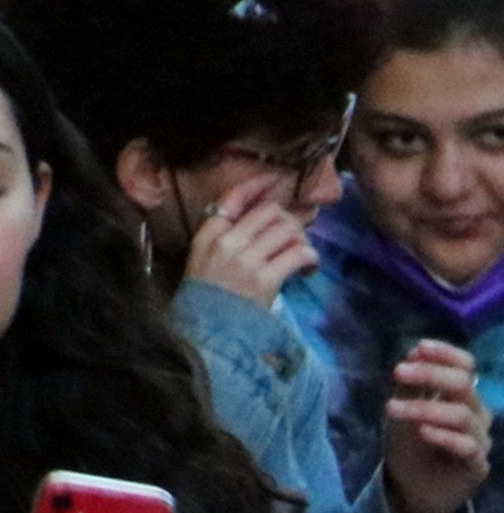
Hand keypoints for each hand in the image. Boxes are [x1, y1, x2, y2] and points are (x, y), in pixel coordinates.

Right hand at [181, 174, 322, 309]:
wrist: (208, 332)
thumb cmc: (206, 296)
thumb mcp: (203, 258)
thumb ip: (223, 236)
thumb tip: (258, 216)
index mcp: (208, 235)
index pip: (234, 198)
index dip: (257, 185)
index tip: (273, 180)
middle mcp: (226, 242)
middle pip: (269, 211)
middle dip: (288, 220)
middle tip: (293, 236)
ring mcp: (246, 260)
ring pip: (287, 229)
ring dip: (301, 238)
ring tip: (301, 253)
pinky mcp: (266, 279)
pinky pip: (298, 254)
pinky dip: (310, 258)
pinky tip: (309, 269)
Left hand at [381, 340, 495, 512]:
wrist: (411, 489)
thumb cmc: (409, 445)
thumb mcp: (402, 409)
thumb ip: (411, 384)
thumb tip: (416, 351)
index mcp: (460, 397)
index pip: (466, 367)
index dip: (447, 355)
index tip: (420, 348)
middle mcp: (475, 414)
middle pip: (464, 385)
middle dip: (431, 374)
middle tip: (398, 372)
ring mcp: (479, 440)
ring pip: (461, 415)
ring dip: (424, 407)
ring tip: (392, 408)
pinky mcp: (477, 465)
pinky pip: (468, 446)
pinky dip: (444, 436)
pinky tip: (422, 432)